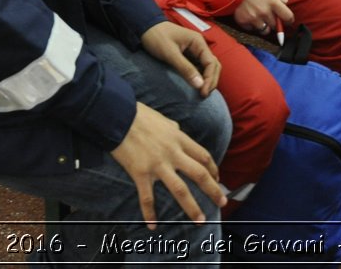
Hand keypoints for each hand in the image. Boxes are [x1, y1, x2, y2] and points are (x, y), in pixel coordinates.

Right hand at [109, 102, 224, 229]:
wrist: (117, 116)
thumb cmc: (139, 115)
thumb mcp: (163, 120)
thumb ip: (173, 129)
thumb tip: (178, 131)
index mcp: (179, 139)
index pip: (203, 156)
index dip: (213, 169)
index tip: (217, 179)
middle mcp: (173, 153)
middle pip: (199, 174)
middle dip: (213, 190)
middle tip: (222, 202)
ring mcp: (158, 165)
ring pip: (180, 190)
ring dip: (192, 207)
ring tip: (200, 220)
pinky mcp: (141, 173)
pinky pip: (147, 197)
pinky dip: (149, 213)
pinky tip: (153, 225)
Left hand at [139, 22, 219, 96]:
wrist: (145, 27)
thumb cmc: (157, 37)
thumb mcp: (170, 54)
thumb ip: (185, 68)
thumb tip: (200, 85)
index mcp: (198, 42)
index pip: (211, 63)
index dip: (210, 79)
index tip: (203, 92)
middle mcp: (200, 46)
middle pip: (213, 65)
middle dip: (211, 80)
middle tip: (204, 95)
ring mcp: (195, 50)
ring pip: (208, 67)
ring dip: (207, 79)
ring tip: (202, 92)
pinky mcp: (188, 55)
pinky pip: (199, 67)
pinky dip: (200, 76)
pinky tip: (197, 85)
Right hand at [233, 0, 293, 38]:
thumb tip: (285, 2)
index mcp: (273, 1)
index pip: (288, 17)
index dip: (289, 19)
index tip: (287, 20)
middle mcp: (264, 11)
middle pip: (276, 26)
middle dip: (276, 22)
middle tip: (272, 17)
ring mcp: (254, 18)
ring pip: (265, 30)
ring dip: (264, 26)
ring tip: (260, 18)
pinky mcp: (244, 22)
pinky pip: (252, 29)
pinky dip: (252, 26)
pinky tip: (249, 16)